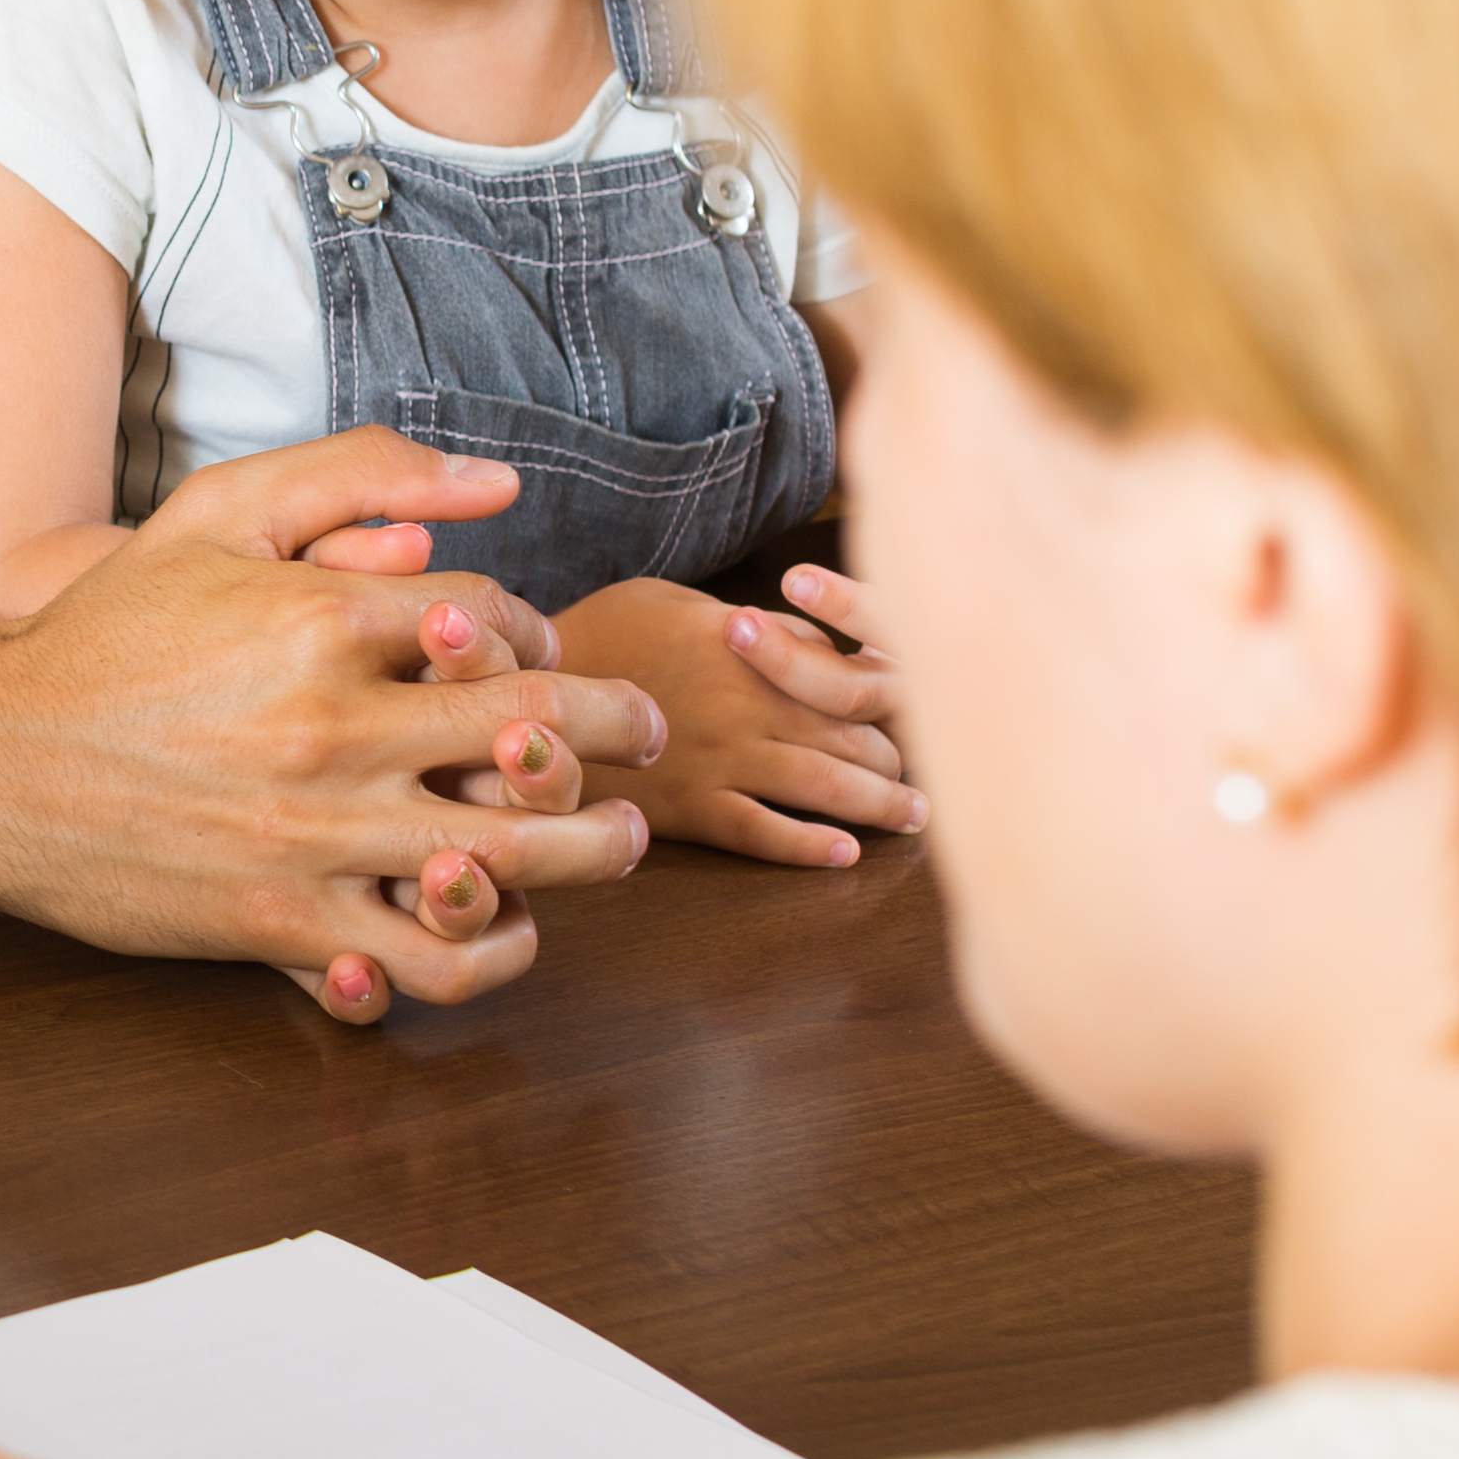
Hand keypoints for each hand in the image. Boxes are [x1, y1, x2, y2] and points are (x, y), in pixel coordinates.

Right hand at [0, 431, 655, 1021]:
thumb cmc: (104, 634)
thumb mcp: (214, 516)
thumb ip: (351, 473)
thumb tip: (497, 482)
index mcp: (325, 619)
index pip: (506, 623)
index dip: (552, 636)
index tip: (551, 655)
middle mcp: (335, 727)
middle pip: (542, 732)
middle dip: (620, 733)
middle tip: (644, 738)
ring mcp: (314, 834)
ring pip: (518, 860)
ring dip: (595, 850)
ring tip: (613, 840)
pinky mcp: (283, 924)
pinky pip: (432, 962)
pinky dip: (494, 954)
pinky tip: (505, 925)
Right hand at [548, 570, 921, 867]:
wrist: (526, 687)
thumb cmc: (602, 632)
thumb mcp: (681, 603)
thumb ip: (758, 626)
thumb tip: (823, 642)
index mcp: (752, 650)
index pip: (852, 683)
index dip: (895, 706)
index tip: (916, 718)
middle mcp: (748, 706)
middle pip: (855, 741)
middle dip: (900, 763)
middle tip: (931, 779)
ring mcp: (721, 758)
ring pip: (827, 789)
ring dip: (881, 808)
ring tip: (913, 819)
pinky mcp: (691, 806)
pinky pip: (765, 833)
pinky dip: (809, 847)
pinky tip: (843, 855)